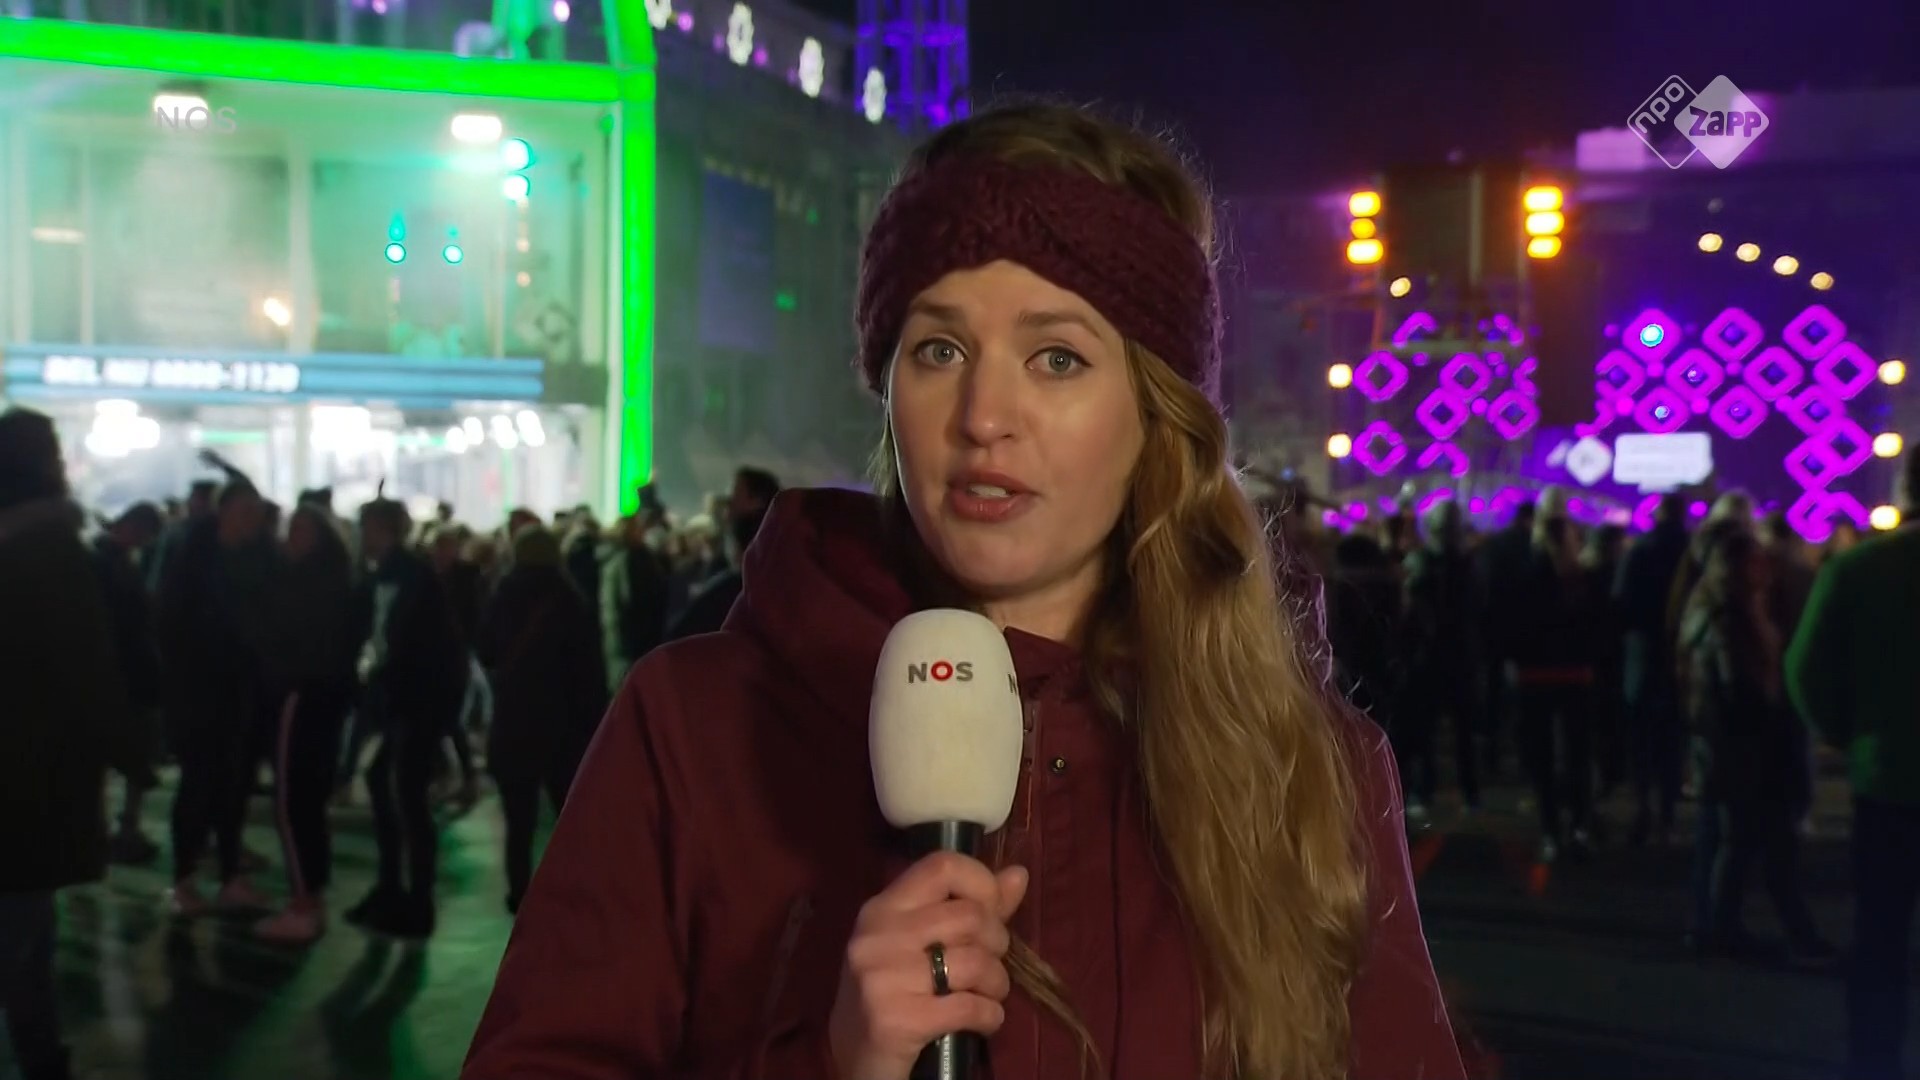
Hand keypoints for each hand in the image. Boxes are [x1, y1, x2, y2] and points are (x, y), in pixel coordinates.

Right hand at [828, 852, 1028, 1079]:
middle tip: (990, 966)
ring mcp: (884, 976)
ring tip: (989, 995)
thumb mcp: (921, 945)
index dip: (982, 882)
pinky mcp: (896, 1020)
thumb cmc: (892, 995)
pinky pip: (969, 1007)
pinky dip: (990, 1016)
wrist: (854, 1060)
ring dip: (997, 984)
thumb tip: (1018, 874)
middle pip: (970, 916)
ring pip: (975, 962)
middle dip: (997, 944)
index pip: (942, 865)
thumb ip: (972, 908)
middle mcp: (878, 934)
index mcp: (883, 907)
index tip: (992, 911)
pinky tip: (984, 1021)